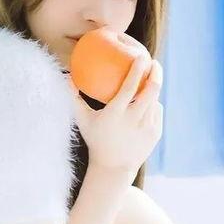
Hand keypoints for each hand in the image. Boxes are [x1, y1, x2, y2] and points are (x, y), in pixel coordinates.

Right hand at [66, 49, 162, 174]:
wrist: (113, 168)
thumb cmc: (96, 140)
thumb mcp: (83, 120)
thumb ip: (74, 98)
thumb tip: (67, 77)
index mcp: (116, 114)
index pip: (130, 86)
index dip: (138, 69)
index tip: (141, 55)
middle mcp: (133, 120)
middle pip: (151, 90)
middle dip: (156, 72)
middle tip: (154, 62)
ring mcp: (146, 128)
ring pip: (155, 100)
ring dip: (153, 88)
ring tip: (150, 79)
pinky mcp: (155, 133)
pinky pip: (157, 111)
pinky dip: (152, 104)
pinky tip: (148, 101)